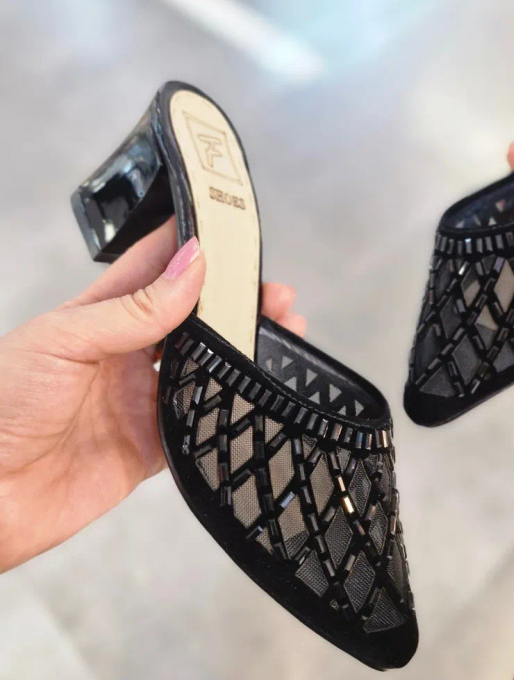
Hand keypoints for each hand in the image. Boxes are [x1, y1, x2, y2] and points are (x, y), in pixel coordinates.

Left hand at [0, 220, 305, 570]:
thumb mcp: (66, 340)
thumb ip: (135, 309)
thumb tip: (193, 266)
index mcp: (100, 316)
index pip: (155, 269)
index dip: (193, 249)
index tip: (233, 234)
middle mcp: (125, 354)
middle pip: (192, 320)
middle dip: (234, 303)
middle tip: (273, 295)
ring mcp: (139, 399)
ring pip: (204, 368)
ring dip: (241, 352)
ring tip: (281, 333)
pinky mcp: (149, 444)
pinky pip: (198, 423)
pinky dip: (227, 409)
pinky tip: (255, 393)